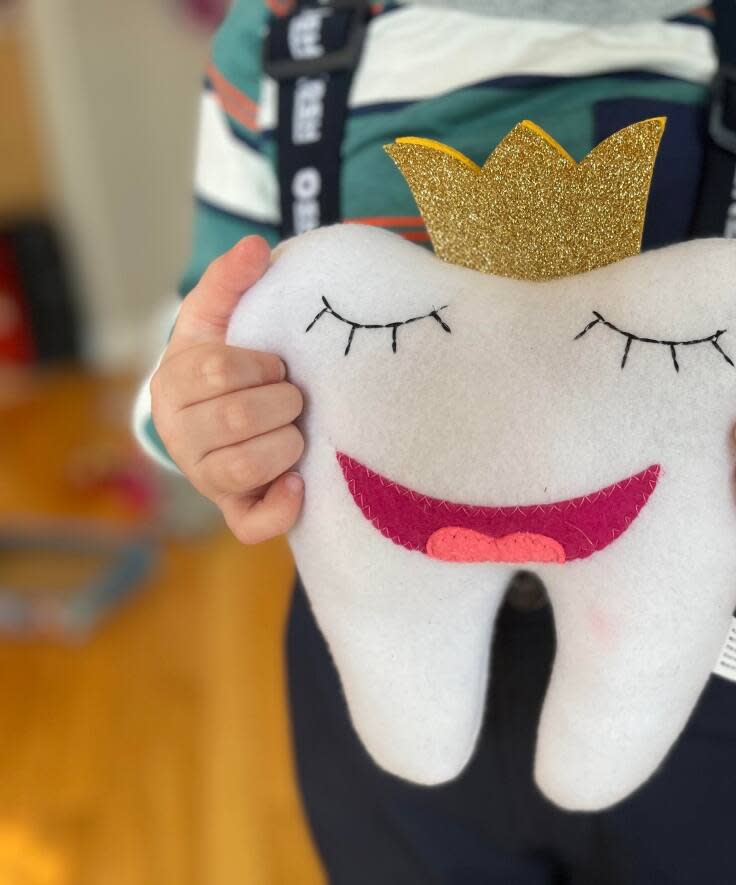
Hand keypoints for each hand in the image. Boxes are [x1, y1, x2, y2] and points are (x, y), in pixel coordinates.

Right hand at [150, 236, 305, 543]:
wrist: (217, 417)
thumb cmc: (223, 363)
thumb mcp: (219, 319)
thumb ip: (231, 281)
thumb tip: (256, 246)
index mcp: (175, 383)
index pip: (220, 371)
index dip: (260, 366)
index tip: (274, 365)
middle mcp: (181, 434)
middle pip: (235, 419)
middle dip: (280, 404)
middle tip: (292, 398)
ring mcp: (205, 476)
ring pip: (241, 467)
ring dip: (285, 445)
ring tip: (294, 432)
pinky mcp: (233, 510)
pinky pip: (250, 525)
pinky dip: (278, 508)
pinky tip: (298, 485)